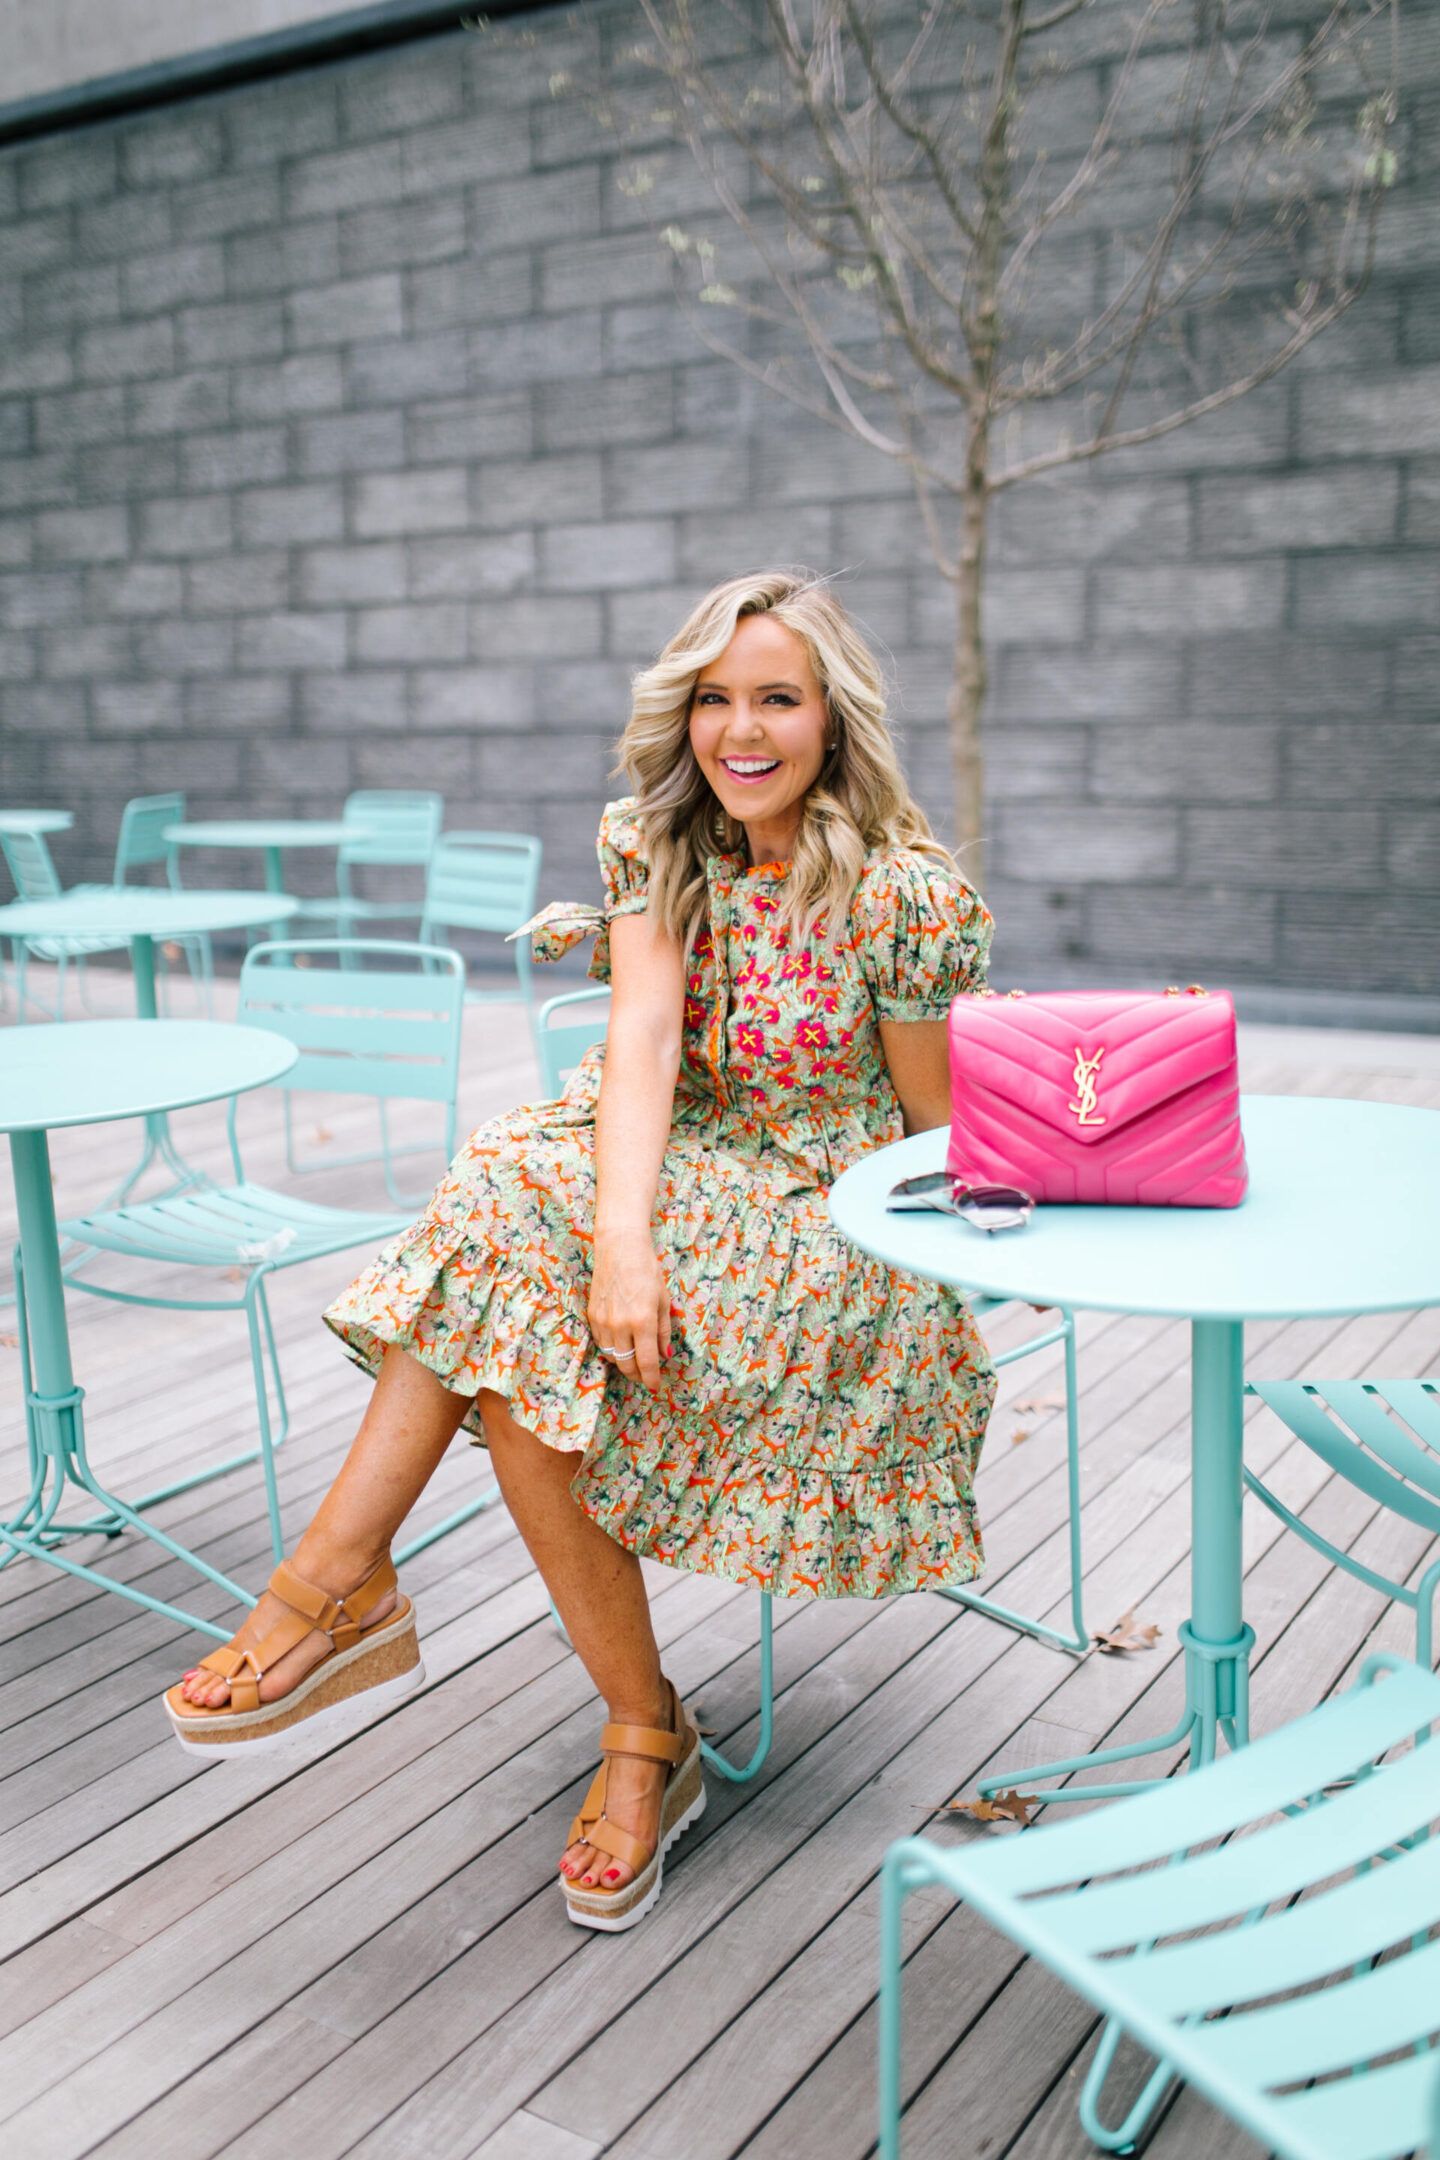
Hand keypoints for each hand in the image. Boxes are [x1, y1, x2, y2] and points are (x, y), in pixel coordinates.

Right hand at [589, 1230, 670, 1390]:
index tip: (656, 1387)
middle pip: (626, 1365)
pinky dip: (612, 1349)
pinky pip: (602, 1343)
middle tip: (646, 1377)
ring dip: (624, 1363)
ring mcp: (603, 1321)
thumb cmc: (647, 1270)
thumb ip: (664, 1331)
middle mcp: (621, 1325)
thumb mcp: (664, 1300)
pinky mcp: (592, 1316)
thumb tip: (665, 1355)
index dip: (652, 1379)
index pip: (647, 1362)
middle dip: (637, 1376)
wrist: (619, 1248)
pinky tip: (621, 1346)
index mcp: (643, 1321)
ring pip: (612, 1356)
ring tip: (635, 1362)